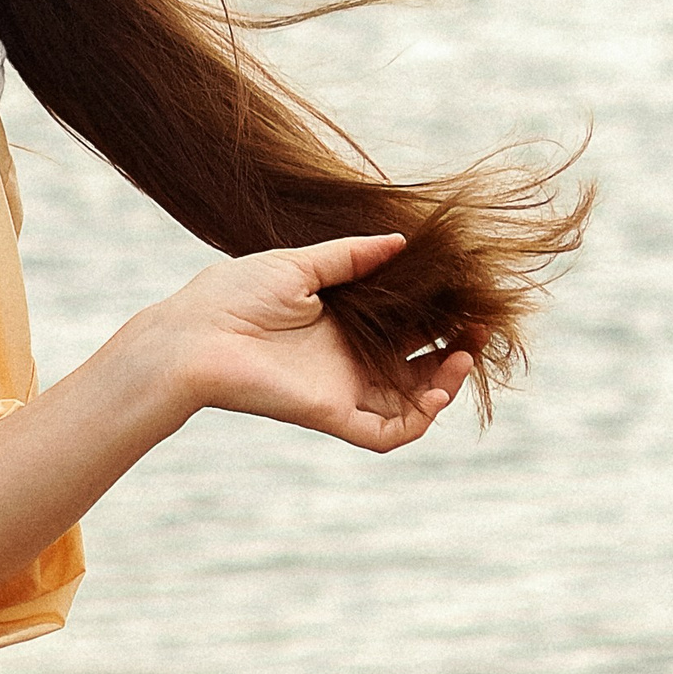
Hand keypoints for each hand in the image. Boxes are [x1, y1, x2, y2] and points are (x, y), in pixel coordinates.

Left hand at [143, 233, 472, 452]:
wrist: (193, 334)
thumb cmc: (232, 295)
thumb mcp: (298, 264)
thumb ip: (350, 256)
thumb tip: (399, 240)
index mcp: (342, 325)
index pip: (405, 325)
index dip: (440, 314)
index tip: (468, 294)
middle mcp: (347, 361)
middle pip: (418, 365)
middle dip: (455, 349)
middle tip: (479, 327)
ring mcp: (342, 390)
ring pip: (411, 403)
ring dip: (445, 385)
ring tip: (462, 355)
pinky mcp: (332, 414)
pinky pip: (386, 434)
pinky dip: (418, 420)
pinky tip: (435, 391)